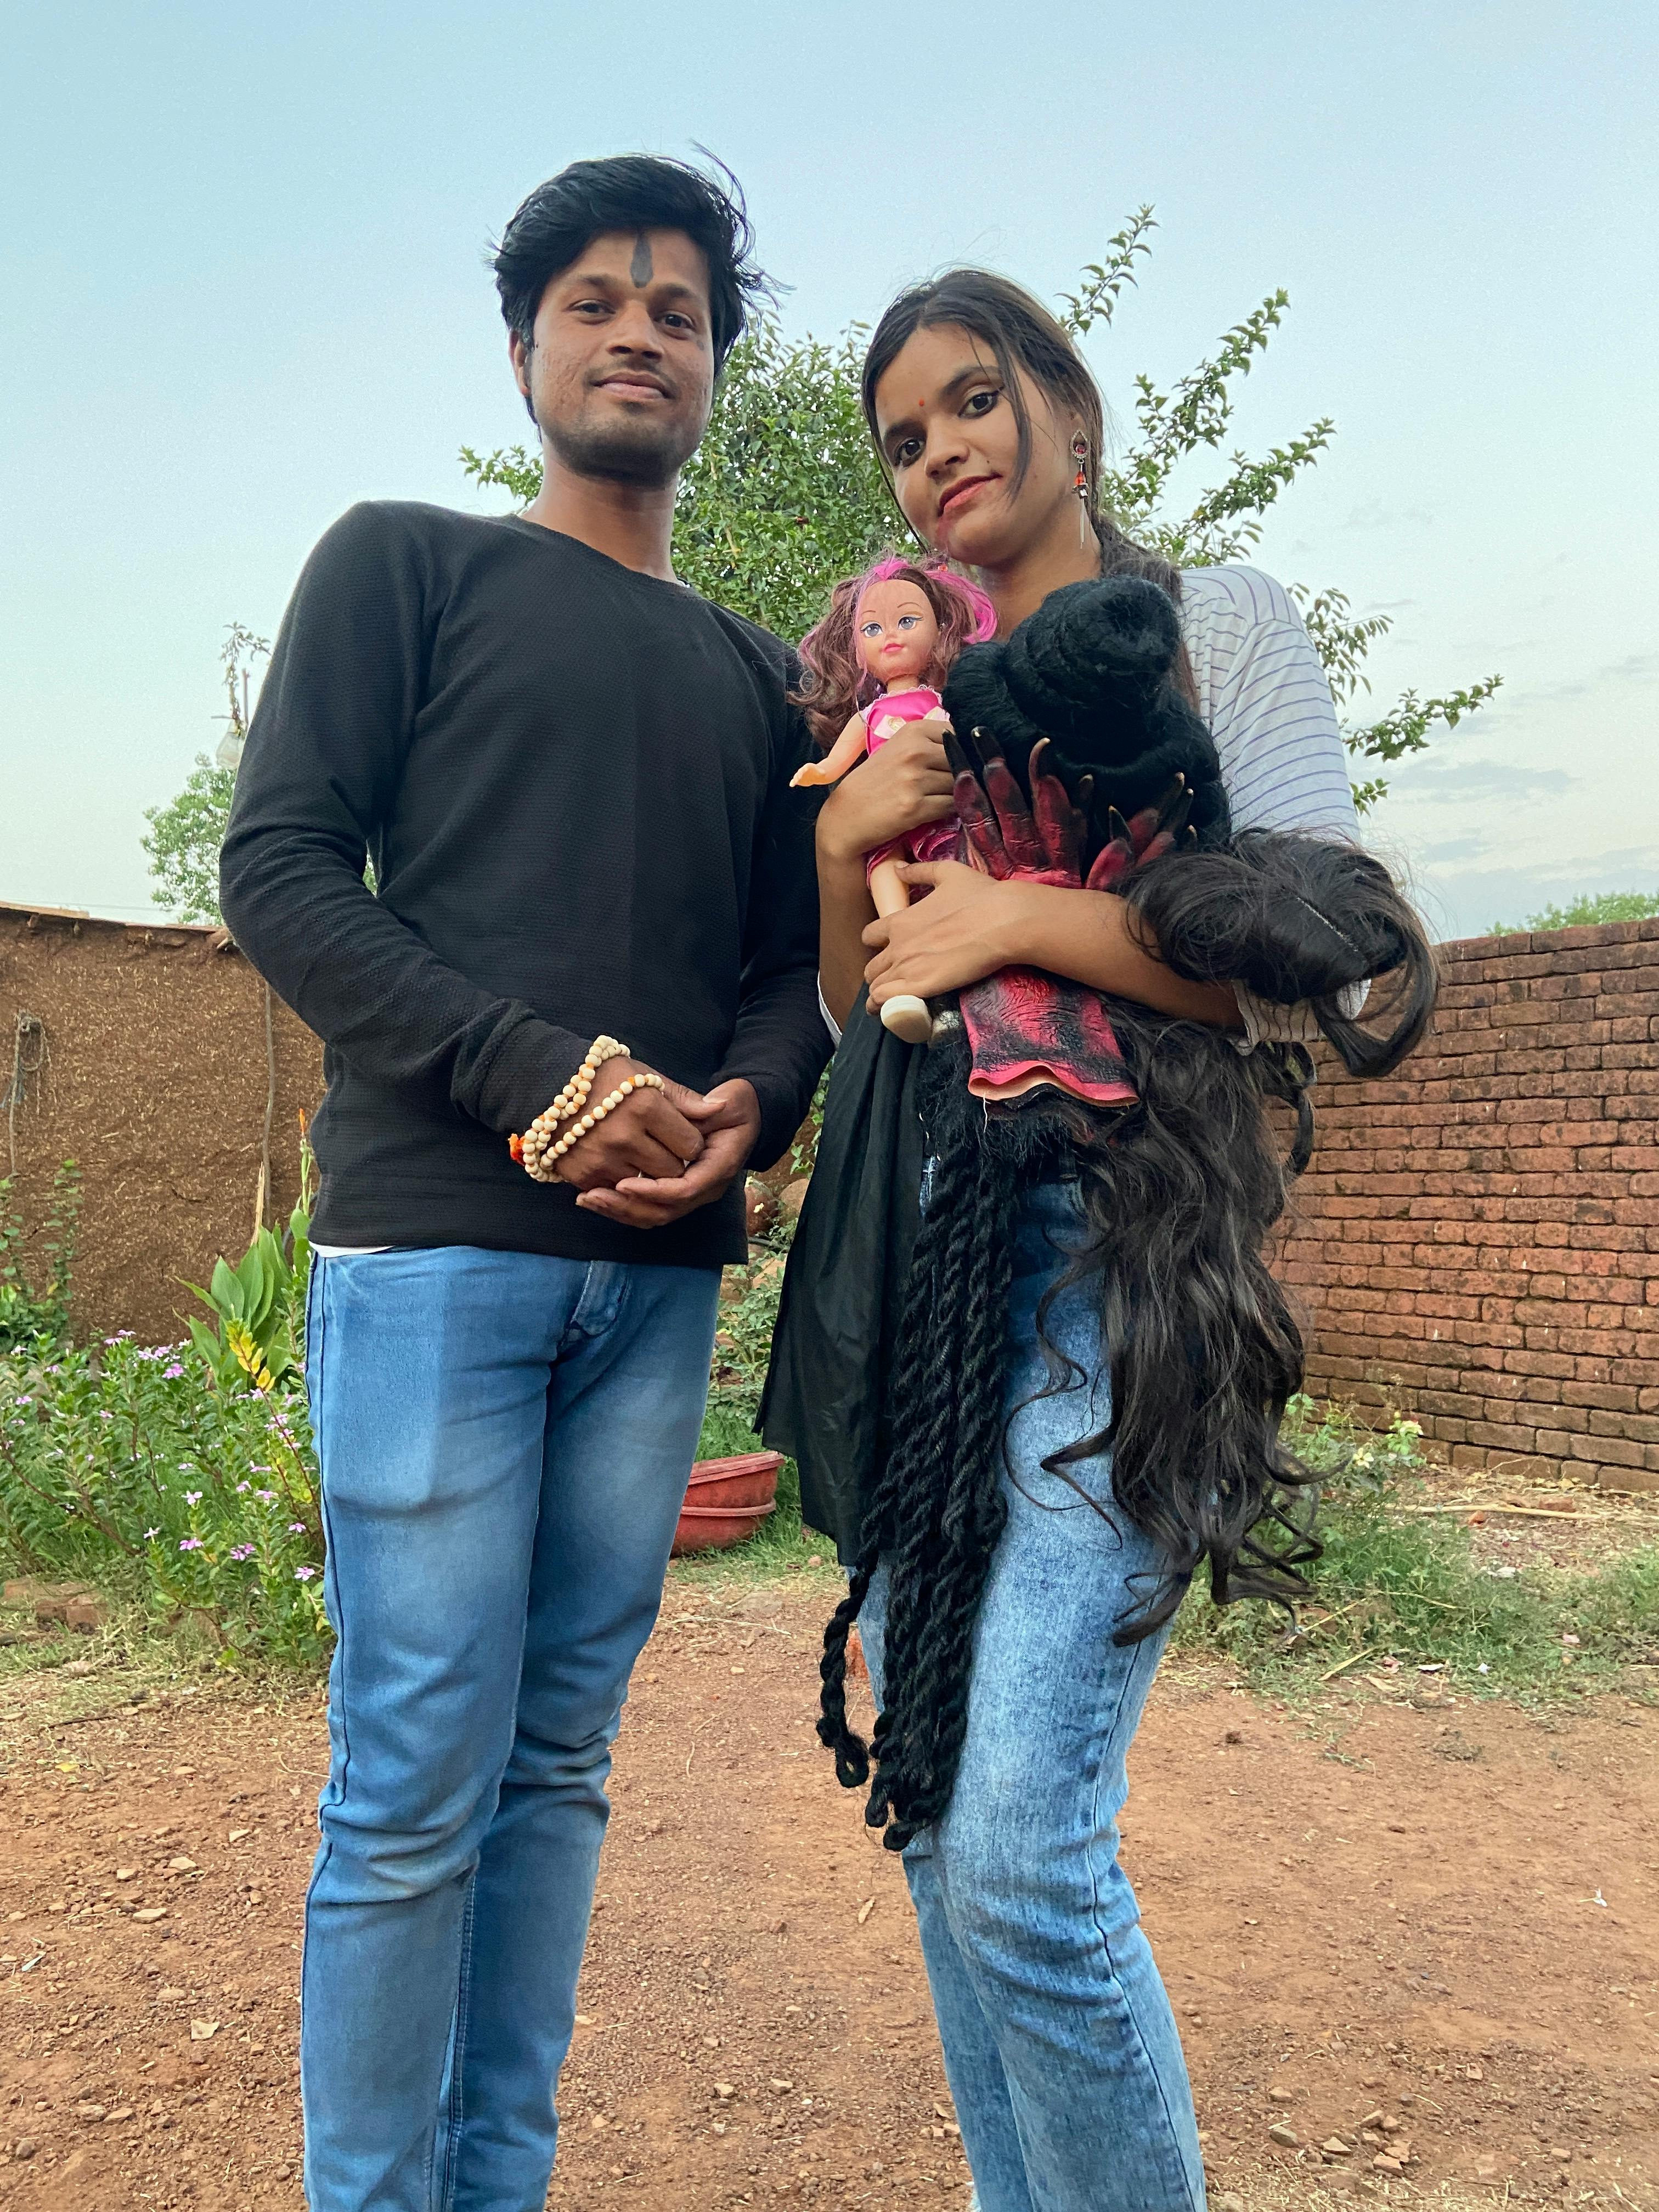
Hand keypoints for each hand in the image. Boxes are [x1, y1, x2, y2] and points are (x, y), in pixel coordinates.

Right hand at [547, 1058, 706, 1192]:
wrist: (546, 1083)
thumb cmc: (606, 1076)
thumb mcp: (647, 1077)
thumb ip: (684, 1100)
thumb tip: (720, 1110)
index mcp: (643, 1107)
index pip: (690, 1144)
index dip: (690, 1142)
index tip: (681, 1134)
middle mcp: (623, 1136)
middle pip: (672, 1170)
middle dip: (673, 1162)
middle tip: (662, 1146)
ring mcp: (601, 1159)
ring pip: (646, 1186)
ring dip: (648, 1175)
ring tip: (638, 1152)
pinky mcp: (582, 1175)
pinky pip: (618, 1192)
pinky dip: (623, 1182)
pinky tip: (618, 1162)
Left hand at [575, 1079, 761, 1229]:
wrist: (739, 1116)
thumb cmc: (733, 1106)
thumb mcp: (729, 1101)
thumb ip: (712, 1107)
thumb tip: (715, 1106)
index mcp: (719, 1169)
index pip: (685, 1190)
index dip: (654, 1190)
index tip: (623, 1183)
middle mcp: (705, 1189)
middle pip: (665, 1211)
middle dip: (628, 1206)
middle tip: (593, 1196)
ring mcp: (690, 1195)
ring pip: (653, 1216)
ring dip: (619, 1210)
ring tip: (587, 1199)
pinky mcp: (674, 1194)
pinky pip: (647, 1209)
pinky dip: (621, 1207)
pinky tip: (593, 1198)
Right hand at [816, 717, 953, 866]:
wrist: (847, 814)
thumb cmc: (876, 781)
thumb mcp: (899, 749)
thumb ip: (930, 744)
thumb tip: (970, 747)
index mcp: (913, 731)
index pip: (958, 735)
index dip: (960, 750)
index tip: (952, 761)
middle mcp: (915, 752)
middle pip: (961, 761)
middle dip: (960, 773)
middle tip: (946, 784)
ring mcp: (915, 780)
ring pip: (958, 784)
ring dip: (955, 793)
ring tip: (938, 796)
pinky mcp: (915, 807)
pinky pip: (950, 806)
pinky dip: (949, 809)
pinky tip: (936, 809)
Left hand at [863, 860, 1044, 1011]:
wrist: (1004, 920)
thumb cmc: (981, 896)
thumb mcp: (947, 873)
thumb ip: (918, 871)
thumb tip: (898, 868)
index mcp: (901, 920)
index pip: (870, 936)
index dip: (875, 945)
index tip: (886, 951)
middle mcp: (898, 944)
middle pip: (871, 967)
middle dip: (878, 975)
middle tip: (891, 981)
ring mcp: (908, 967)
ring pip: (876, 987)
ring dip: (879, 995)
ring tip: (887, 1004)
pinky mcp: (921, 986)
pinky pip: (886, 1001)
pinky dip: (884, 1007)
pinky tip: (890, 1012)